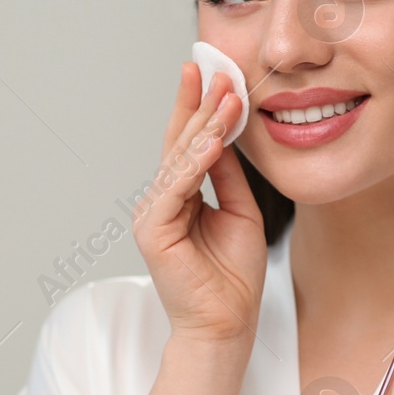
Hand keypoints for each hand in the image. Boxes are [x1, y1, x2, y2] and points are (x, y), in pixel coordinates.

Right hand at [132, 62, 264, 344]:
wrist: (227, 324)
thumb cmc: (233, 276)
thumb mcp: (240, 212)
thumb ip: (228, 176)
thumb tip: (227, 136)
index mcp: (179, 197)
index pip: (186, 144)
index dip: (198, 109)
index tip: (211, 74)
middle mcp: (160, 201)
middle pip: (179, 144)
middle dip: (199, 105)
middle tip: (215, 70)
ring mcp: (153, 215)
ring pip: (178, 160)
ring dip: (203, 125)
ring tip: (224, 96)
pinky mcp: (153, 231)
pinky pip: (176, 188)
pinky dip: (195, 162)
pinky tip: (213, 141)